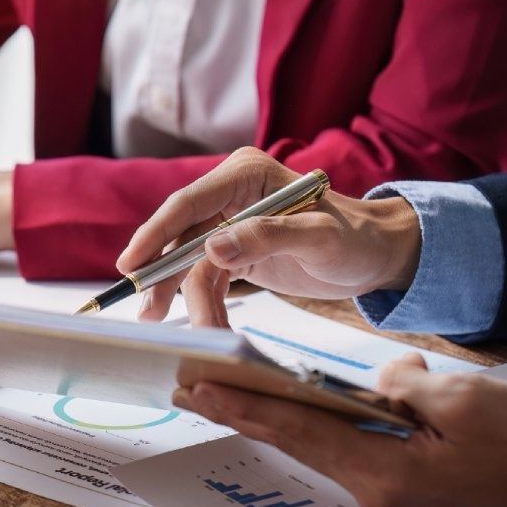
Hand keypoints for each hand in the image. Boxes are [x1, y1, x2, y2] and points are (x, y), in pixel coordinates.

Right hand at [115, 147, 423, 326]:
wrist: (375, 256)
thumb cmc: (356, 239)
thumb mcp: (320, 238)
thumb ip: (268, 237)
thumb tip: (212, 247)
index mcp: (247, 174)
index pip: (189, 202)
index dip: (155, 233)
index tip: (130, 264)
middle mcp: (231, 194)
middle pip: (180, 235)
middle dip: (163, 276)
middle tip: (148, 313)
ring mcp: (230, 224)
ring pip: (189, 263)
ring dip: (184, 299)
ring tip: (186, 332)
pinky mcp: (234, 252)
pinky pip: (207, 279)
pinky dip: (205, 305)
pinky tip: (208, 328)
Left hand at [173, 355, 506, 506]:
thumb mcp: (458, 400)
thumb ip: (404, 386)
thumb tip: (379, 380)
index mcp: (379, 471)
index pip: (296, 430)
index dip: (245, 405)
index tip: (199, 388)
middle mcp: (369, 485)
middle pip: (292, 439)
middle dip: (240, 408)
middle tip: (186, 386)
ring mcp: (380, 483)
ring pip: (311, 441)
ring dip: (267, 413)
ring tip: (216, 391)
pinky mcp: (394, 474)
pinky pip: (339, 443)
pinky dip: (308, 420)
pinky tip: (284, 402)